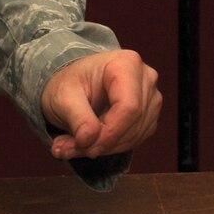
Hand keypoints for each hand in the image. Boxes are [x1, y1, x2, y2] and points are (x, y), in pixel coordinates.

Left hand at [39, 49, 162, 161]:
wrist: (73, 85)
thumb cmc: (69, 84)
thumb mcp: (63, 96)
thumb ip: (77, 117)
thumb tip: (88, 140)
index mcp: (126, 64)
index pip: (129, 106)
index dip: (110, 132)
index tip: (86, 146)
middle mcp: (144, 78)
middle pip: (133, 121)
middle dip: (102, 142)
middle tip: (70, 149)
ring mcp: (150, 98)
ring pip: (136, 134)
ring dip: (104, 147)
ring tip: (73, 146)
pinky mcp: (148, 116)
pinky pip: (136, 139)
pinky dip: (111, 147)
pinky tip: (90, 143)